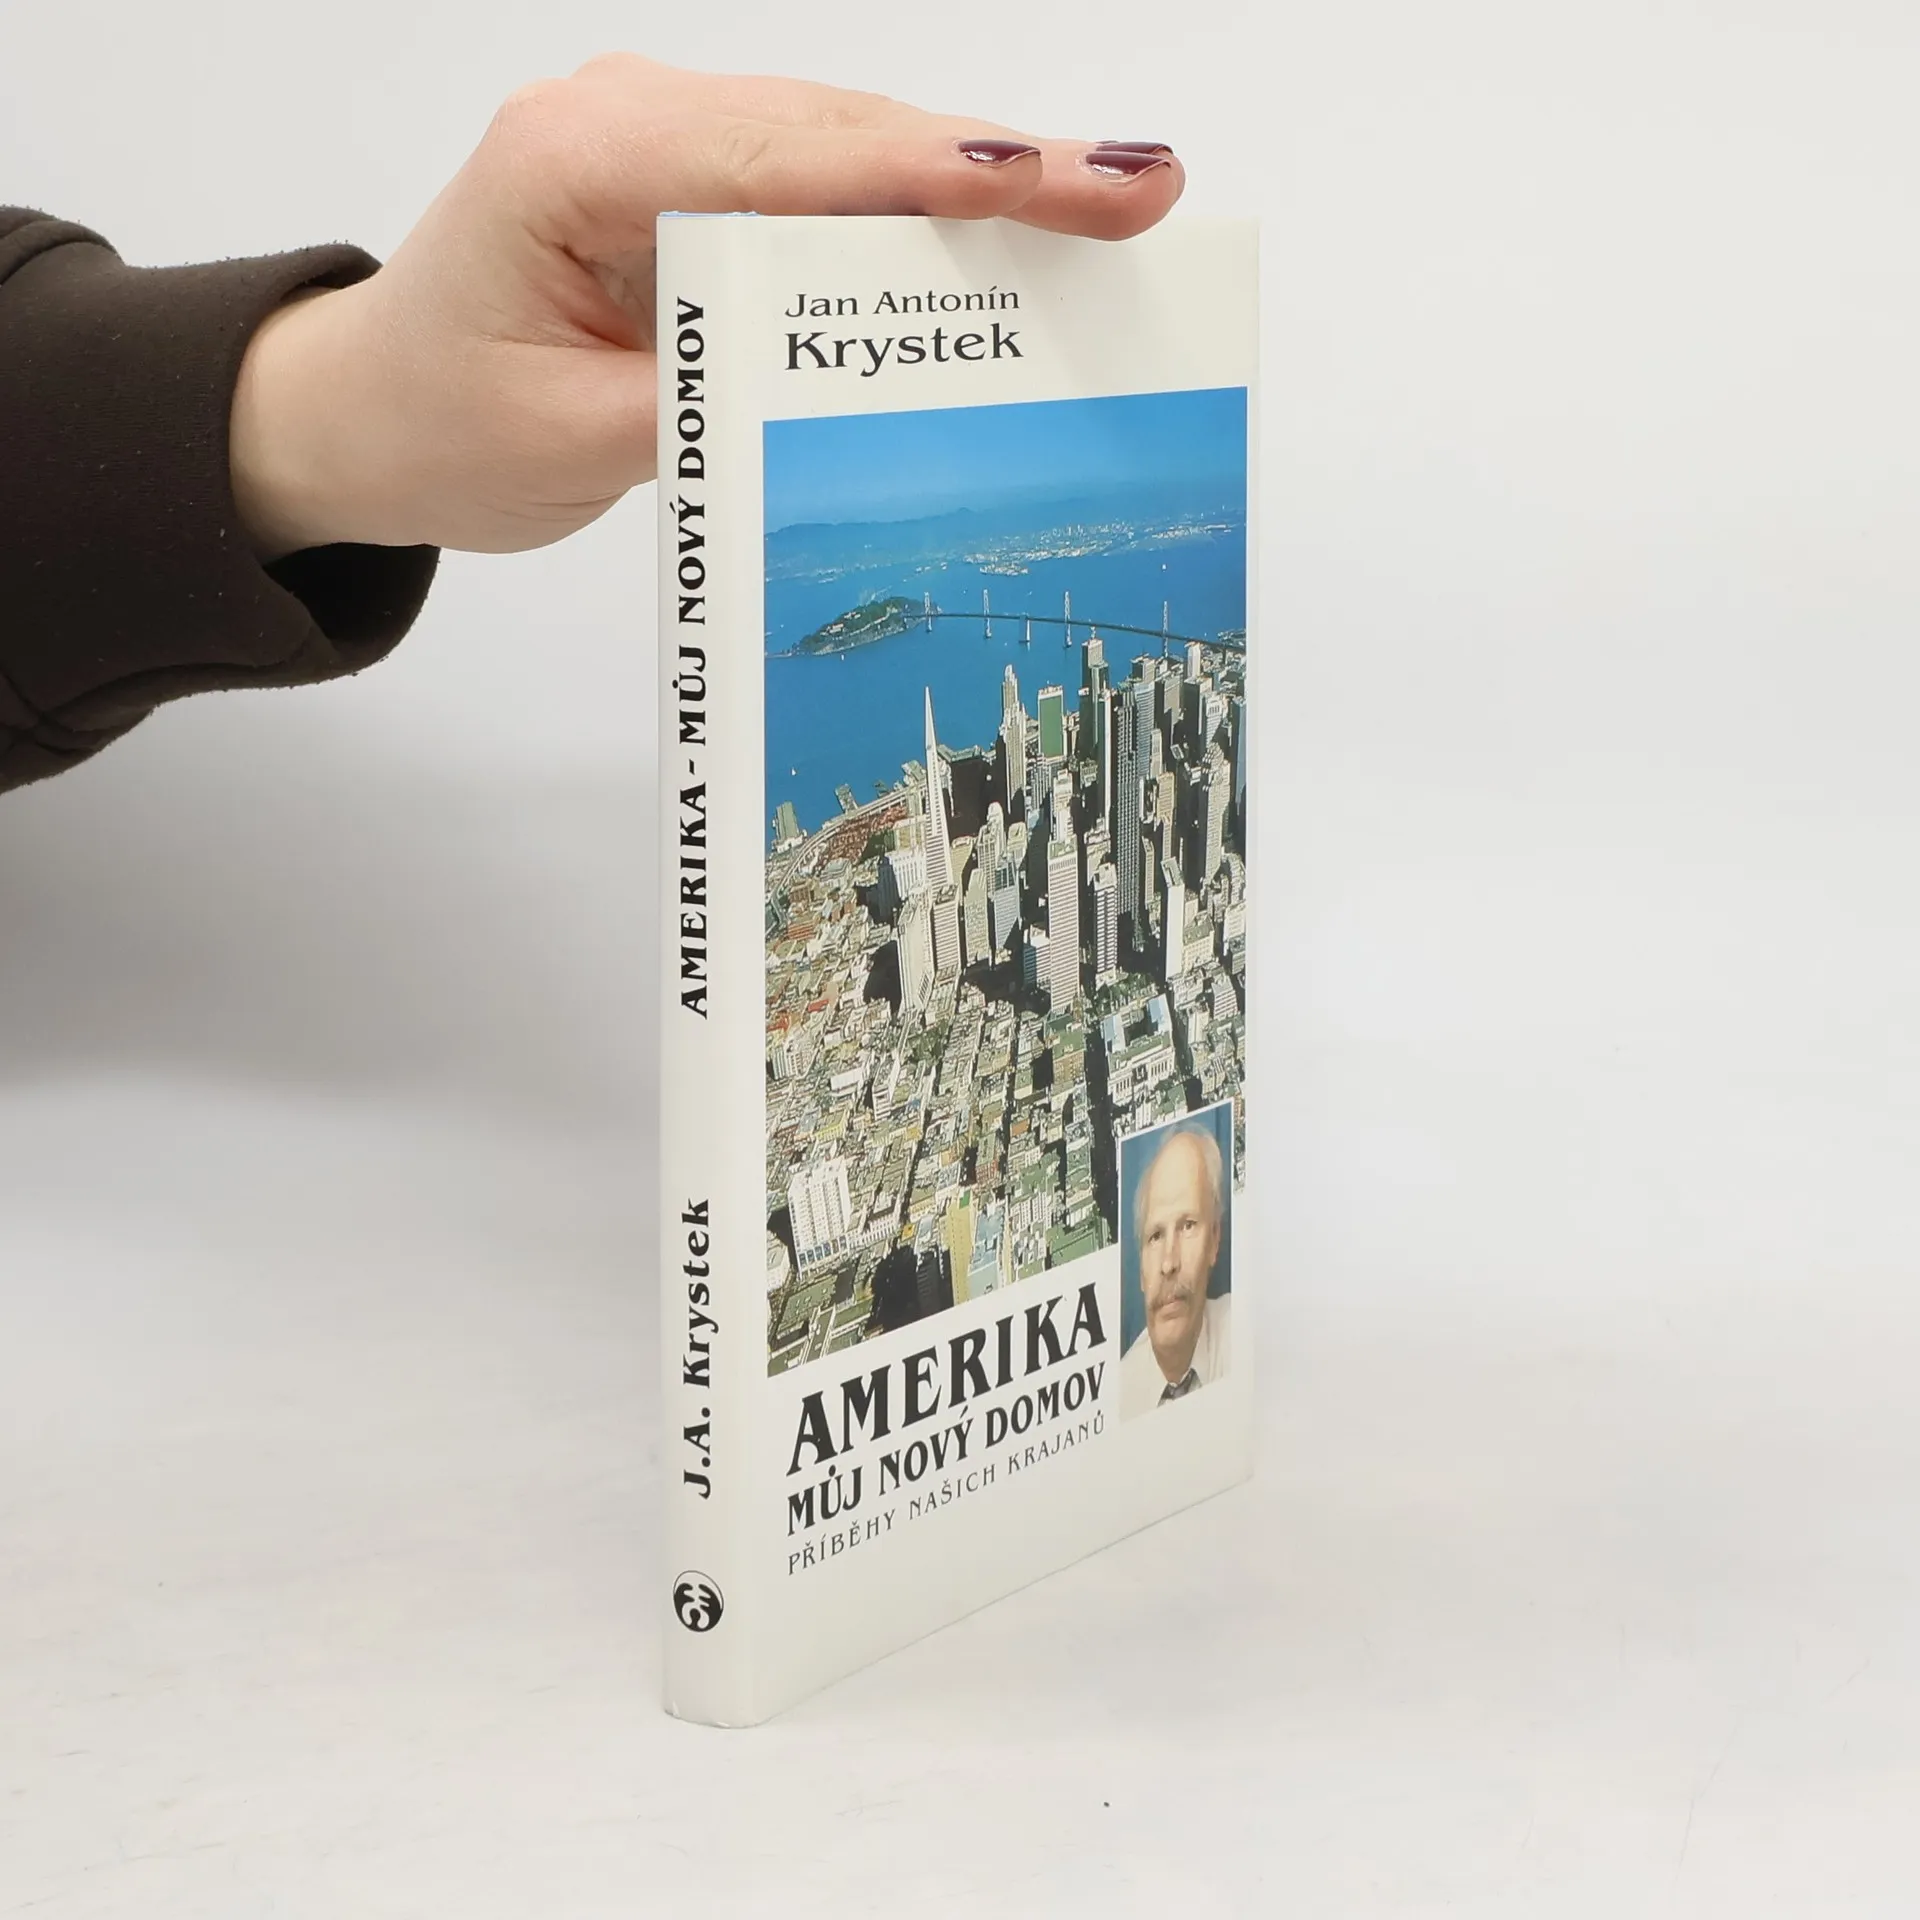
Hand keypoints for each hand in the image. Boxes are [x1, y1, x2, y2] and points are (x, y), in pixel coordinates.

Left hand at [229, 56, 1183, 558]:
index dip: (926, 174)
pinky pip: (828, 185)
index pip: (781, 160)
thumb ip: (708, 407)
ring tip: (1109, 211)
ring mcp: (669, 141)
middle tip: (1140, 192)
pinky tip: (1015, 234)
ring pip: (850, 148)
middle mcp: (630, 120)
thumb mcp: (571, 444)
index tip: (1049, 186)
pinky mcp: (700, 183)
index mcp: (576, 161)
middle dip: (995, 169)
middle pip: (842, 133)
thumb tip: (856, 388)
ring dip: (976, 185)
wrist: (376, 409)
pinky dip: (921, 214)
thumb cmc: (445, 423)